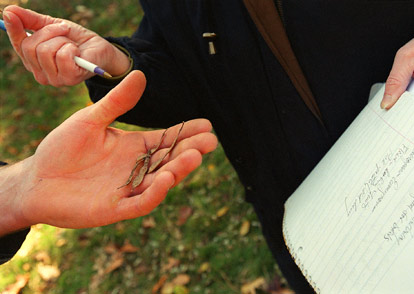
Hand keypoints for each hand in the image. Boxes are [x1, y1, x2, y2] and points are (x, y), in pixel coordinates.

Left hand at [0, 70, 217, 235]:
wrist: (35, 180)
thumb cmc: (62, 148)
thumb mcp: (91, 119)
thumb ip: (117, 102)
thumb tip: (140, 74)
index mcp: (134, 147)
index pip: (167, 139)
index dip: (186, 133)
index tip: (206, 124)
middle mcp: (137, 169)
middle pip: (170, 160)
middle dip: (190, 151)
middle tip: (210, 141)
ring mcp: (128, 189)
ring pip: (161, 181)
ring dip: (178, 171)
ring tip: (194, 157)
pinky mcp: (116, 208)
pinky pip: (141, 202)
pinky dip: (155, 193)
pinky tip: (167, 179)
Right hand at [3, 5, 130, 85]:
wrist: (101, 49)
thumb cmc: (77, 39)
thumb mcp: (53, 25)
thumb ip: (31, 20)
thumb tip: (8, 11)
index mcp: (34, 61)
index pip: (18, 45)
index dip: (14, 28)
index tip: (9, 12)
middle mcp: (40, 74)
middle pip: (30, 47)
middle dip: (49, 31)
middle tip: (65, 29)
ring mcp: (54, 79)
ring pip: (45, 51)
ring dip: (63, 40)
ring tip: (73, 44)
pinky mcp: (69, 79)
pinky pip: (62, 57)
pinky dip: (71, 49)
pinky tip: (78, 53)